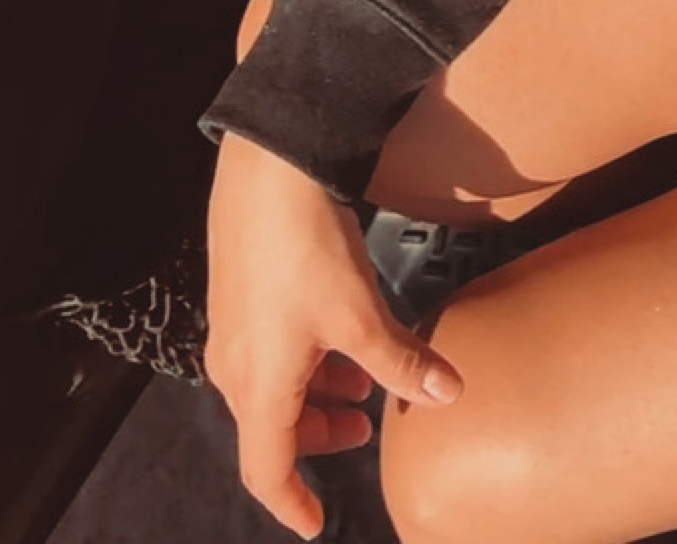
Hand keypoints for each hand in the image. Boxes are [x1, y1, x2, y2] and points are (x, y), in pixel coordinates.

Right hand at [204, 132, 463, 538]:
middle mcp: (232, 365)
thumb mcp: (363, 314)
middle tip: (363, 424)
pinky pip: (264, 347)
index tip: (316, 522)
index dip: (293, 503)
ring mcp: (229, 326)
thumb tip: (447, 395)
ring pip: (269, 384)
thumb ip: (402, 363)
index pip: (265, 471)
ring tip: (362, 372)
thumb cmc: (306, 247)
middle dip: (318, 435)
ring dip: (314, 390)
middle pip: (270, 427)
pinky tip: (338, 327)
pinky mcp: (234, 291)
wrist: (269, 168)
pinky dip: (301, 357)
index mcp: (257, 387)